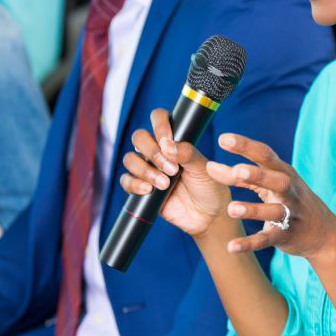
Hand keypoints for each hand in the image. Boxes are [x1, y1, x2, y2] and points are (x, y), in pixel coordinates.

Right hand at [119, 108, 231, 235]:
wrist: (207, 216)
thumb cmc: (209, 187)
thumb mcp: (204, 168)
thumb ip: (188, 154)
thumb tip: (168, 145)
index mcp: (174, 140)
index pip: (158, 118)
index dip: (159, 125)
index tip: (167, 140)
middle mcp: (158, 151)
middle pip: (139, 137)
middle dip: (152, 151)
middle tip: (171, 169)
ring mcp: (148, 169)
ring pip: (130, 159)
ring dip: (145, 170)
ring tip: (165, 183)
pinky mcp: (141, 188)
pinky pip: (126, 181)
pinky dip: (134, 184)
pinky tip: (149, 190)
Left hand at [207, 133, 335, 259]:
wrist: (322, 232)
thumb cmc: (289, 199)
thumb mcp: (271, 183)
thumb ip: (241, 175)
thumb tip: (210, 167)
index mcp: (283, 172)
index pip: (265, 155)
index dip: (245, 146)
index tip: (223, 138)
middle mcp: (289, 191)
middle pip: (275, 180)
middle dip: (257, 175)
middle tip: (237, 171)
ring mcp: (289, 214)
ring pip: (272, 211)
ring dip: (252, 210)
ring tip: (231, 208)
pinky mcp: (285, 235)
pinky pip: (266, 239)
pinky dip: (249, 243)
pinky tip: (231, 246)